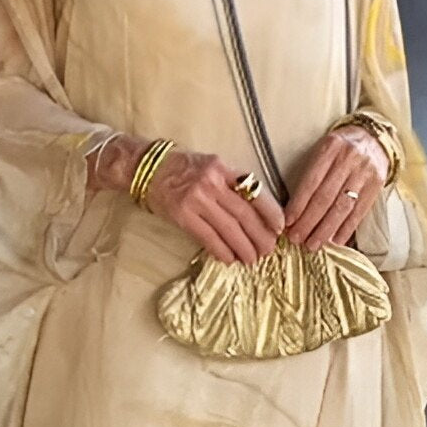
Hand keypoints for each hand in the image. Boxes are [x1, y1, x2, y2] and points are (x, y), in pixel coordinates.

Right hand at [90, 132, 283, 263]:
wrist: (147, 168)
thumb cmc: (182, 168)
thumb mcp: (211, 166)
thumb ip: (231, 184)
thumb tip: (254, 212)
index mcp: (223, 168)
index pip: (255, 192)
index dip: (271, 212)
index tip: (280, 228)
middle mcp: (212, 183)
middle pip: (244, 215)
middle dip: (260, 236)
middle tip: (268, 251)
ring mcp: (196, 199)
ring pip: (229, 229)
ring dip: (244, 248)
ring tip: (252, 259)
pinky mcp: (182, 215)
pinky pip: (208, 238)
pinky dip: (222, 250)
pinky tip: (230, 258)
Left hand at [283, 125, 390, 250]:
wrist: (375, 138)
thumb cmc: (341, 149)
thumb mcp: (324, 150)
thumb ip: (311, 174)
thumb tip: (294, 211)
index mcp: (330, 148)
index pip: (311, 182)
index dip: (298, 205)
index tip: (288, 223)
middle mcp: (348, 159)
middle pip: (325, 197)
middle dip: (308, 222)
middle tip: (296, 239)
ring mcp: (364, 172)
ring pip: (342, 207)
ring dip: (325, 230)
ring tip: (313, 244)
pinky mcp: (377, 184)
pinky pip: (359, 211)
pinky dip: (346, 228)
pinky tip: (335, 242)